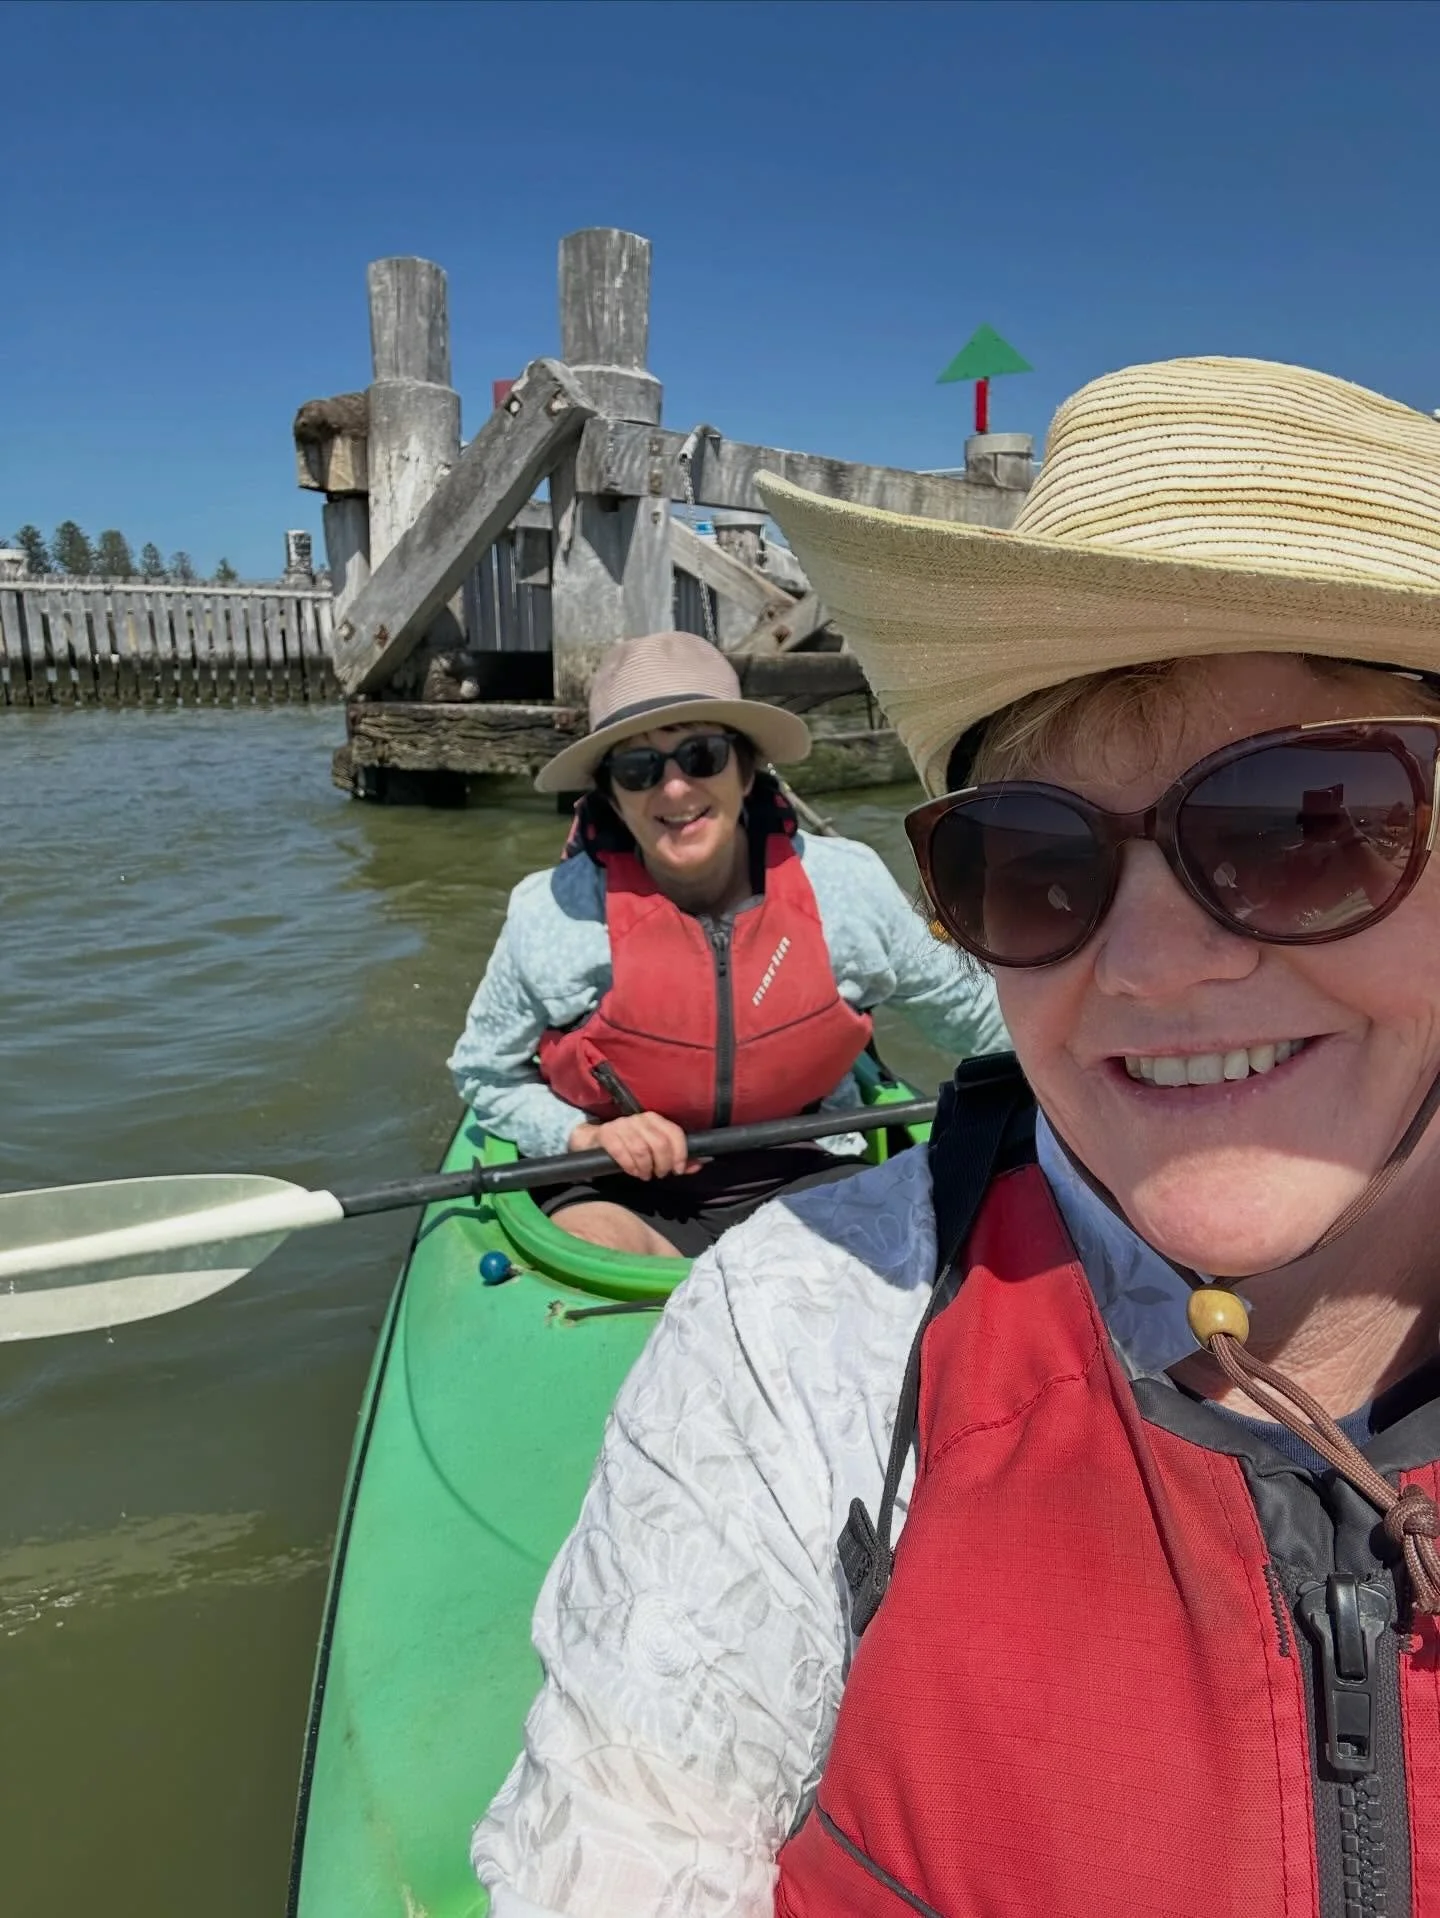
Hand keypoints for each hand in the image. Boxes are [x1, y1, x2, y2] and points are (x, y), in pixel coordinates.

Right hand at [568, 1112, 698, 1179]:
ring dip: (645, 1167)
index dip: (679, 1154)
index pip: (674, 1133)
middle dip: (662, 1164)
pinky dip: (629, 1165)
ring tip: (644, 1175)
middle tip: (659, 1175)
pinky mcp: (606, 1133)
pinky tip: (632, 1172)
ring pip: (641, 1149)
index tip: (677, 1170)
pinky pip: (621, 1151)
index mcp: (654, 1119)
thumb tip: (698, 1165)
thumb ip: (677, 1158)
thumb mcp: (654, 1151)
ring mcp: (622, 1125)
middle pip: (659, 1143)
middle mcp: (639, 1118)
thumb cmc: (629, 1147)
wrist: (594, 1142)